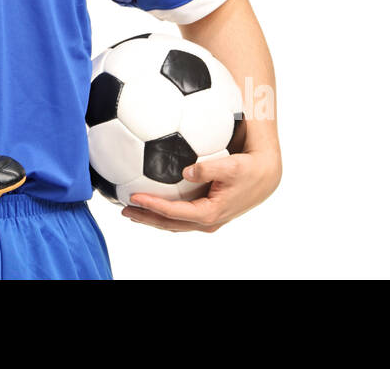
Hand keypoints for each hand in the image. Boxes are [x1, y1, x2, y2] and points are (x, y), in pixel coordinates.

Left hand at [121, 147, 281, 232]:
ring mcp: (207, 218)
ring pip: (174, 222)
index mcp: (209, 213)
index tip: (133, 197)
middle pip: (169, 223)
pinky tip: (153, 200)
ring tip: (132, 209)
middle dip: (145, 218)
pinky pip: (181, 215)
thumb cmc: (249, 169)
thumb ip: (207, 169)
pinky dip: (165, 211)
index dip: (152, 206)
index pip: (173, 213)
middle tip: (123, 209)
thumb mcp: (230, 166)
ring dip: (152, 217)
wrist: (266, 175)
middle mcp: (206, 221)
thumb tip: (185, 171)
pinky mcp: (208, 211)